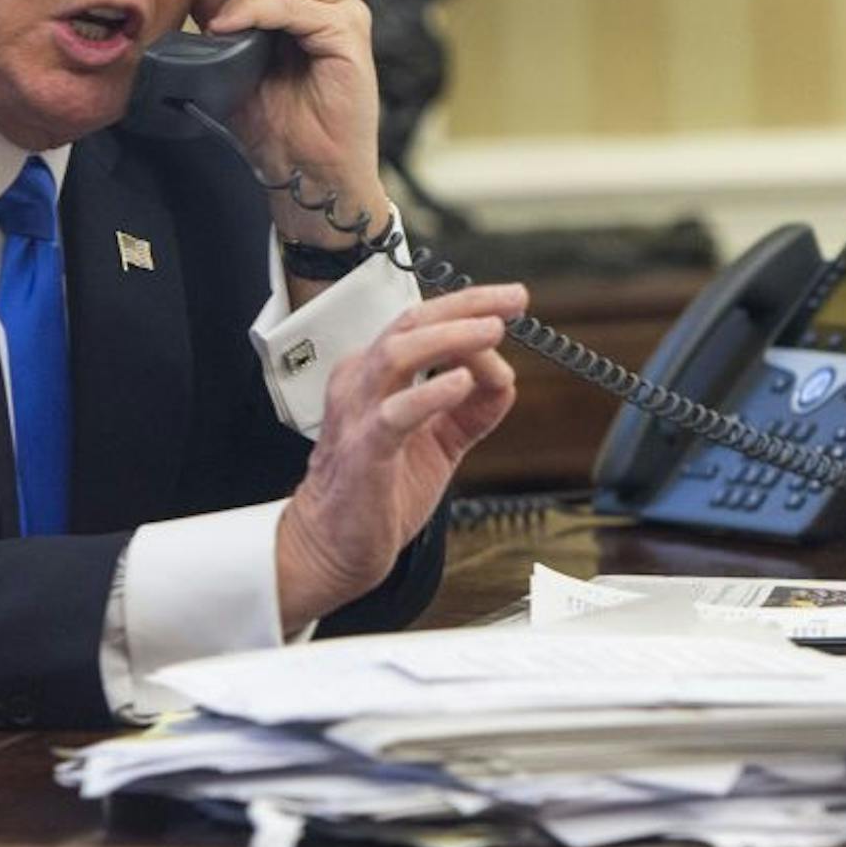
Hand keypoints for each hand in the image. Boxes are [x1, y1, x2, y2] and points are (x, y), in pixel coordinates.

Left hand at [191, 0, 391, 253]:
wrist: (308, 175)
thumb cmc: (277, 127)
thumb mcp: (235, 63)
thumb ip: (224, 21)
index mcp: (312, 4)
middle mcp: (334, 3)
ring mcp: (346, 17)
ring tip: (216, 23)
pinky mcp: (349, 38)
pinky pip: (299, 6)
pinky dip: (258, 10)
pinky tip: (229, 28)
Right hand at [275, 282, 526, 632]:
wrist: (334, 546)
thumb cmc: (377, 489)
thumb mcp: (437, 440)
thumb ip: (469, 409)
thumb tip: (504, 376)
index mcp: (374, 375)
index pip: (421, 323)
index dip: (469, 307)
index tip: (511, 302)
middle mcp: (362, 384)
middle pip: (411, 323)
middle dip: (465, 306)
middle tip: (511, 300)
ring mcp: (359, 415)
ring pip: (398, 355)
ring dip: (449, 337)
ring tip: (492, 330)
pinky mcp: (364, 452)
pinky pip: (395, 414)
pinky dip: (430, 394)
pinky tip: (461, 383)